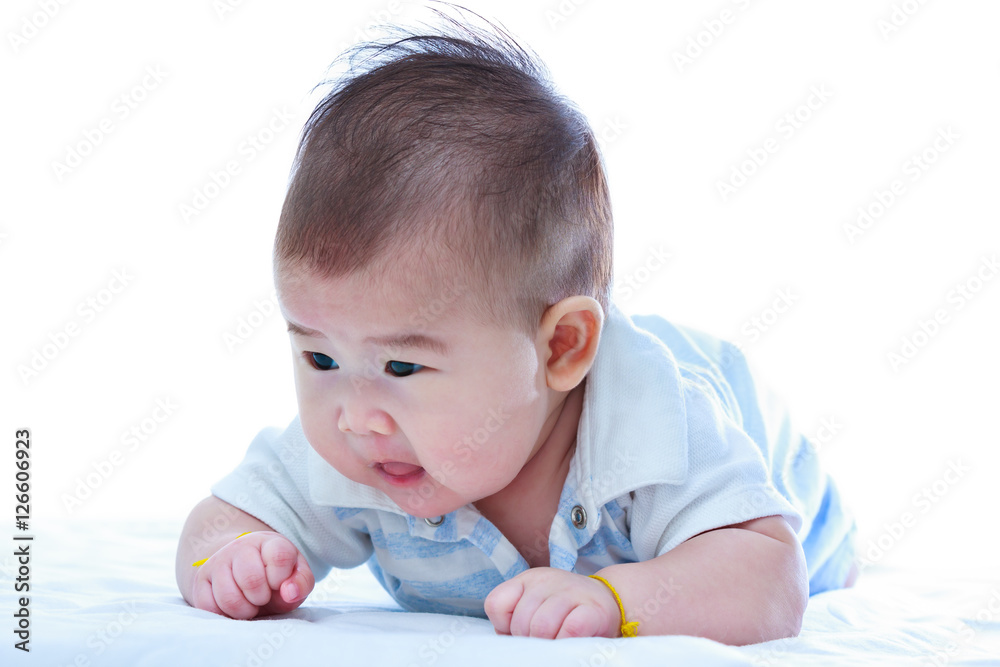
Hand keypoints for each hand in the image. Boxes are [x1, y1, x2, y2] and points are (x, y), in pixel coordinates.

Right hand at [189, 531, 314, 618]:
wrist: (243, 571)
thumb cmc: (274, 577)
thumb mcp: (295, 576)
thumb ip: (301, 583)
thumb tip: (288, 593)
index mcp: (269, 542)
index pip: (279, 557)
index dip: (281, 578)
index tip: (278, 583)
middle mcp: (241, 546)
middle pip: (251, 580)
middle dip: (261, 597)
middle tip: (263, 596)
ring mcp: (218, 561)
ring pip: (229, 598)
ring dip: (244, 610)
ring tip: (249, 603)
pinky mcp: (201, 579)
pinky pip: (209, 607)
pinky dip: (224, 614)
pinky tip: (233, 605)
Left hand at [484, 567, 621, 638]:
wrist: (610, 600)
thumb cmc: (565, 611)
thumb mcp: (535, 606)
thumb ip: (516, 619)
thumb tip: (507, 643)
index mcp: (528, 580)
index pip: (495, 604)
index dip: (504, 626)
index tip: (520, 632)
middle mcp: (547, 580)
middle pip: (520, 622)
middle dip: (528, 640)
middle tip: (544, 641)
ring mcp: (571, 591)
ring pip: (542, 627)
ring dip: (547, 643)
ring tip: (557, 642)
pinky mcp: (593, 609)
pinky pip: (570, 630)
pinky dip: (566, 641)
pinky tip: (571, 641)